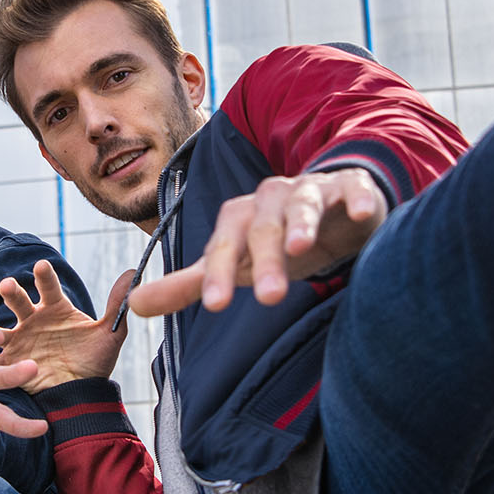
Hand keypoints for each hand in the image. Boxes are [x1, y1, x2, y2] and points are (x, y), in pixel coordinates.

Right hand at [0, 261, 132, 394]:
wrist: (81, 391)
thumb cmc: (93, 361)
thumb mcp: (109, 335)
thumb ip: (116, 305)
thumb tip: (133, 273)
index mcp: (56, 309)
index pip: (50, 289)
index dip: (45, 278)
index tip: (41, 267)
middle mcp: (33, 320)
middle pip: (20, 303)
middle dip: (13, 295)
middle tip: (7, 287)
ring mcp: (19, 340)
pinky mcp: (10, 361)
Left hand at [130, 167, 385, 318]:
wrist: (333, 213)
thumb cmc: (277, 243)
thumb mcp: (235, 264)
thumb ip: (189, 285)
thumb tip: (134, 305)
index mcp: (240, 218)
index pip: (223, 246)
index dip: (218, 274)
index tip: (215, 306)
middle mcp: (271, 198)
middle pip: (263, 228)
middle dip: (265, 261)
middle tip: (267, 299)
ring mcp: (312, 190)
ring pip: (303, 204)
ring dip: (302, 224)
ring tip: (302, 248)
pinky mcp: (351, 187)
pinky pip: (353, 190)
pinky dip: (356, 200)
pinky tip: (359, 213)